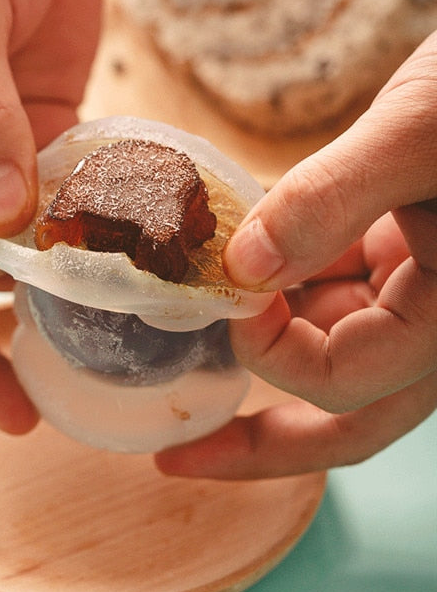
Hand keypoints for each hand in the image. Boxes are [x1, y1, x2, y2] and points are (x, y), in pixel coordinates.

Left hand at [157, 32, 436, 477]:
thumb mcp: (420, 134)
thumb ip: (331, 198)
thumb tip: (243, 268)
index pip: (345, 382)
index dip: (272, 352)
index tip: (228, 292)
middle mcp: (433, 320)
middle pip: (345, 413)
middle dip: (261, 438)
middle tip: (180, 457)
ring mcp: (414, 288)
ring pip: (329, 345)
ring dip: (263, 337)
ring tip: (191, 325)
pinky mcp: (395, 251)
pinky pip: (328, 287)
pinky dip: (280, 279)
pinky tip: (236, 259)